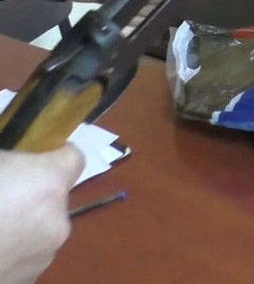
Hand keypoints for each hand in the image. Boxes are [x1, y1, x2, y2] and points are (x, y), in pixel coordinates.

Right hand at [0, 145, 83, 283]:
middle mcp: (57, 222)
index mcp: (48, 185)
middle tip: (2, 193)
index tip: (37, 154)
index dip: (56, 154)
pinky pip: (26, 255)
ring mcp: (43, 258)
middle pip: (55, 196)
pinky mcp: (26, 282)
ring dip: (22, 224)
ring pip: (42, 228)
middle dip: (33, 193)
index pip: (74, 158)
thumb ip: (6, 159)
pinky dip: (10, 251)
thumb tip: (10, 164)